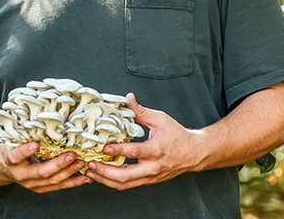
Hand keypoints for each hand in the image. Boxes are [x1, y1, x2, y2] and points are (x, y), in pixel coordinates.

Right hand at [2, 141, 90, 192]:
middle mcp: (21, 175)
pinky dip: (73, 182)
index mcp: (11, 160)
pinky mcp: (41, 188)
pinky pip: (59, 186)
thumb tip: (41, 119)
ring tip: (81, 163)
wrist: (5, 168)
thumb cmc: (12, 149)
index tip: (35, 143)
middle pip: (41, 172)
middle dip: (58, 164)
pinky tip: (84, 177)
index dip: (25, 151)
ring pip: (52, 181)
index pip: (16, 156)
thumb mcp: (13, 140)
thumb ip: (25, 134)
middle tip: (72, 154)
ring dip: (69, 172)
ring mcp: (32, 184)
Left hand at [84, 93, 202, 189]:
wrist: (193, 154)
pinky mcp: (147, 181)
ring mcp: (150, 177)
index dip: (118, 150)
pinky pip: (128, 185)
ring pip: (124, 185)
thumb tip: (127, 99)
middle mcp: (153, 167)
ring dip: (105, 180)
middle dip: (105, 172)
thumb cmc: (177, 135)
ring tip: (90, 171)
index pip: (135, 152)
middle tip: (91, 164)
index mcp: (157, 150)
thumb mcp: (160, 119)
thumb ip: (141, 111)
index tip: (103, 147)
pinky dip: (113, 181)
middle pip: (126, 176)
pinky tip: (101, 174)